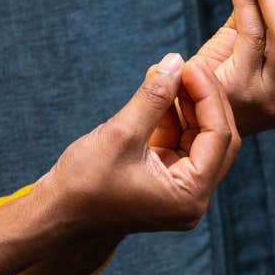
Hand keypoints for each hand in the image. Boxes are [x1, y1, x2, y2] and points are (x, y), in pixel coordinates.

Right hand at [36, 54, 239, 238]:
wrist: (55, 213)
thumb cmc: (84, 183)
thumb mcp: (121, 133)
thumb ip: (153, 97)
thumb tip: (175, 61)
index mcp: (190, 196)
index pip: (219, 137)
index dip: (208, 95)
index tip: (192, 65)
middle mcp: (193, 198)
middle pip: (217, 138)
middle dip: (204, 99)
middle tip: (188, 65)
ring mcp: (180, 191)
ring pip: (200, 138)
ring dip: (188, 105)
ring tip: (173, 72)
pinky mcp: (165, 181)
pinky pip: (180, 143)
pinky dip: (173, 117)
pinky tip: (163, 90)